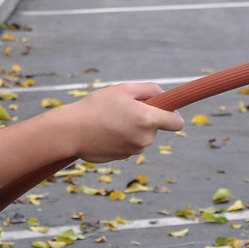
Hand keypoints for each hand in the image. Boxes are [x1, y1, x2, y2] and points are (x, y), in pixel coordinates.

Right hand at [67, 82, 183, 163]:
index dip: (174, 114)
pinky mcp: (123, 158)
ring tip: (110, 119)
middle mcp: (145, 138)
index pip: (177, 122)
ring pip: (141, 136)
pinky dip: (121, 138)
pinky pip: (129, 144)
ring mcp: (134, 150)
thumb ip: (149, 89)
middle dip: (145, 118)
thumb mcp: (123, 89)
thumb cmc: (96, 107)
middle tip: (124, 108)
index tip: (166, 109)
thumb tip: (163, 95)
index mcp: (148, 119)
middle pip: (155, 127)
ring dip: (131, 128)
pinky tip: (105, 131)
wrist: (71, 131)